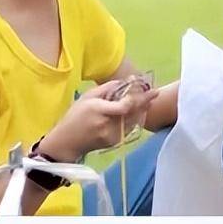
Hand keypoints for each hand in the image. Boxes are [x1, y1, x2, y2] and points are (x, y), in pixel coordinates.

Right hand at [39, 80, 157, 160]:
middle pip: (133, 113)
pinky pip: (131, 128)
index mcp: (99, 111)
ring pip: (134, 121)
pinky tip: (140, 111)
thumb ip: (107, 89)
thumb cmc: (75, 116)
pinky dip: (137, 118)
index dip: (138, 98)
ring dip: (143, 110)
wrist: (67, 141)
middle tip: (155, 92)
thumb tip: (126, 81)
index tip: (148, 90)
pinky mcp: (116, 142)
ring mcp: (113, 135)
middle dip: (145, 102)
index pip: (124, 106)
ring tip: (149, 99)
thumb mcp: (87, 97)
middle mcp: (108, 124)